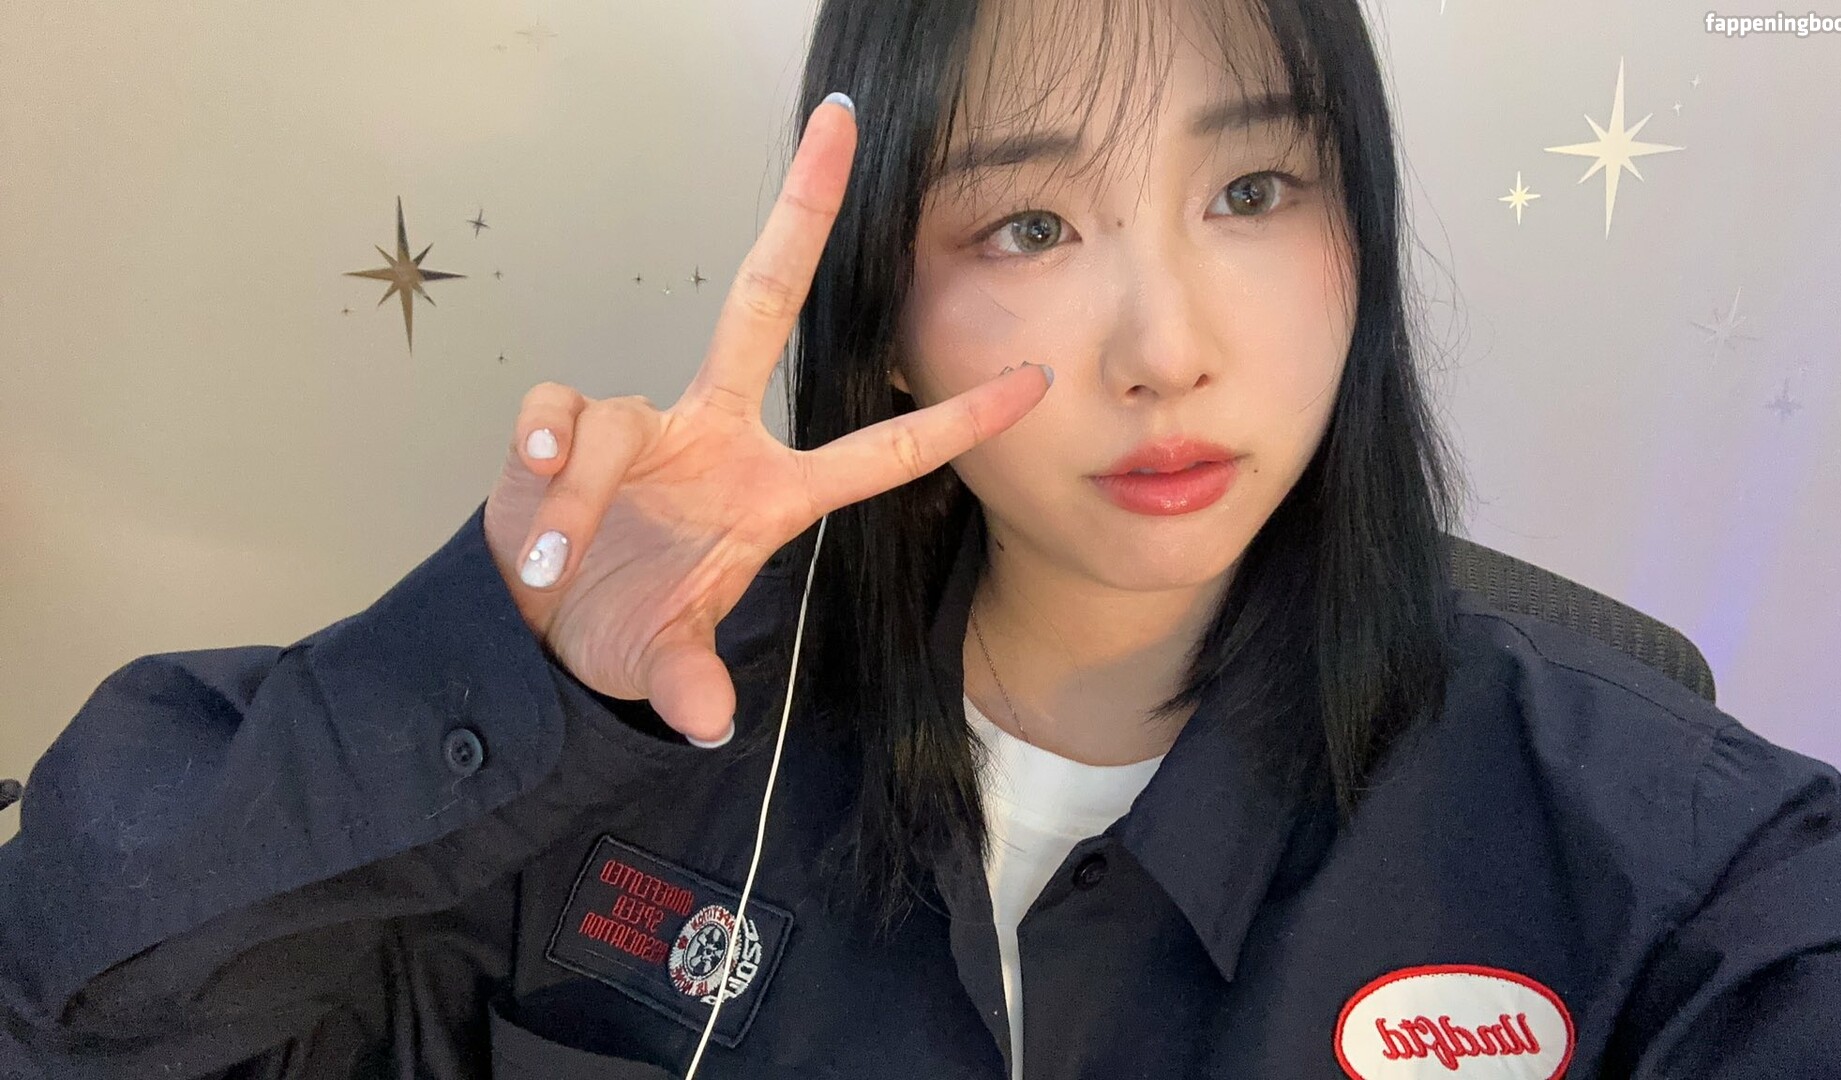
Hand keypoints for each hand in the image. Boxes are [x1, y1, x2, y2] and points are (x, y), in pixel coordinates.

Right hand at [481, 94, 1052, 744]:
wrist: (531, 628)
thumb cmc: (621, 628)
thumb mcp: (662, 660)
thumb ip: (686, 681)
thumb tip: (708, 721)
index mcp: (769, 495)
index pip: (880, 452)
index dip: (955, 420)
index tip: (1034, 378)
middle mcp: (715, 437)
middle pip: (763, 301)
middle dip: (800, 211)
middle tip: (839, 126)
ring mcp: (642, 425)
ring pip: (618, 416)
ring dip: (584, 495)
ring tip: (561, 568)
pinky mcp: (567, 427)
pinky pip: (559, 416)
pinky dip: (543, 456)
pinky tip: (533, 500)